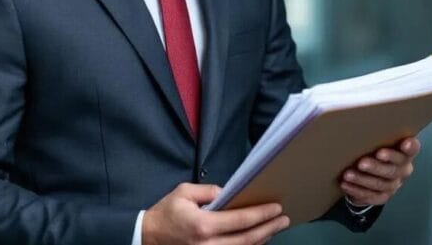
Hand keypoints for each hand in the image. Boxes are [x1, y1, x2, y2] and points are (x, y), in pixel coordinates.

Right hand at [142, 183, 289, 244]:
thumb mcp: (183, 193)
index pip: (240, 220)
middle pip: (247, 239)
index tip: (276, 208)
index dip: (261, 214)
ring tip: (275, 228)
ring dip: (262, 240)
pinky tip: (257, 240)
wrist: (146, 238)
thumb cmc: (166, 213)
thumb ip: (207, 191)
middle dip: (269, 229)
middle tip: (284, 219)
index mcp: (204, 225)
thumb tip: (228, 193)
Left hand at [339, 137, 419, 206]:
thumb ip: (375, 134)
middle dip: (377, 167)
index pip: (412, 149)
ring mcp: (394, 184)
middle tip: (362, 163)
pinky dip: (358, 190)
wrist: (369, 171)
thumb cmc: (373, 148)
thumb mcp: (376, 140)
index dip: (410, 147)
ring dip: (363, 180)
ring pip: (381, 184)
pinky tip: (346, 184)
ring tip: (348, 174)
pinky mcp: (383, 195)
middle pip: (393, 170)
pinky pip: (372, 195)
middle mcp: (403, 169)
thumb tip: (357, 118)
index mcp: (405, 153)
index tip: (405, 143)